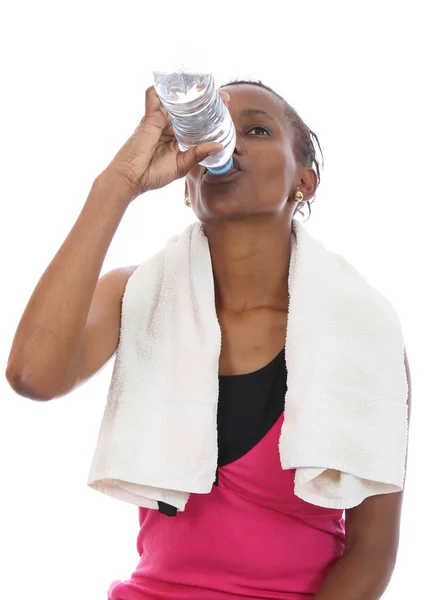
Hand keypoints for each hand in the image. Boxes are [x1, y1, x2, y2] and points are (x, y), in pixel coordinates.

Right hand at [104, 86, 227, 198]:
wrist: (131, 178)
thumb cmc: (153, 174)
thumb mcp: (181, 165)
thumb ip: (198, 154)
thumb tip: (219, 146)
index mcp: (176, 138)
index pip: (195, 122)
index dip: (208, 115)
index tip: (224, 109)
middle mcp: (168, 127)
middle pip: (187, 109)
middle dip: (203, 101)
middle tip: (221, 97)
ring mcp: (158, 121)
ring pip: (174, 101)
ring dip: (186, 92)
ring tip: (203, 86)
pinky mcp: (149, 118)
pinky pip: (153, 98)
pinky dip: (160, 89)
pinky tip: (173, 81)